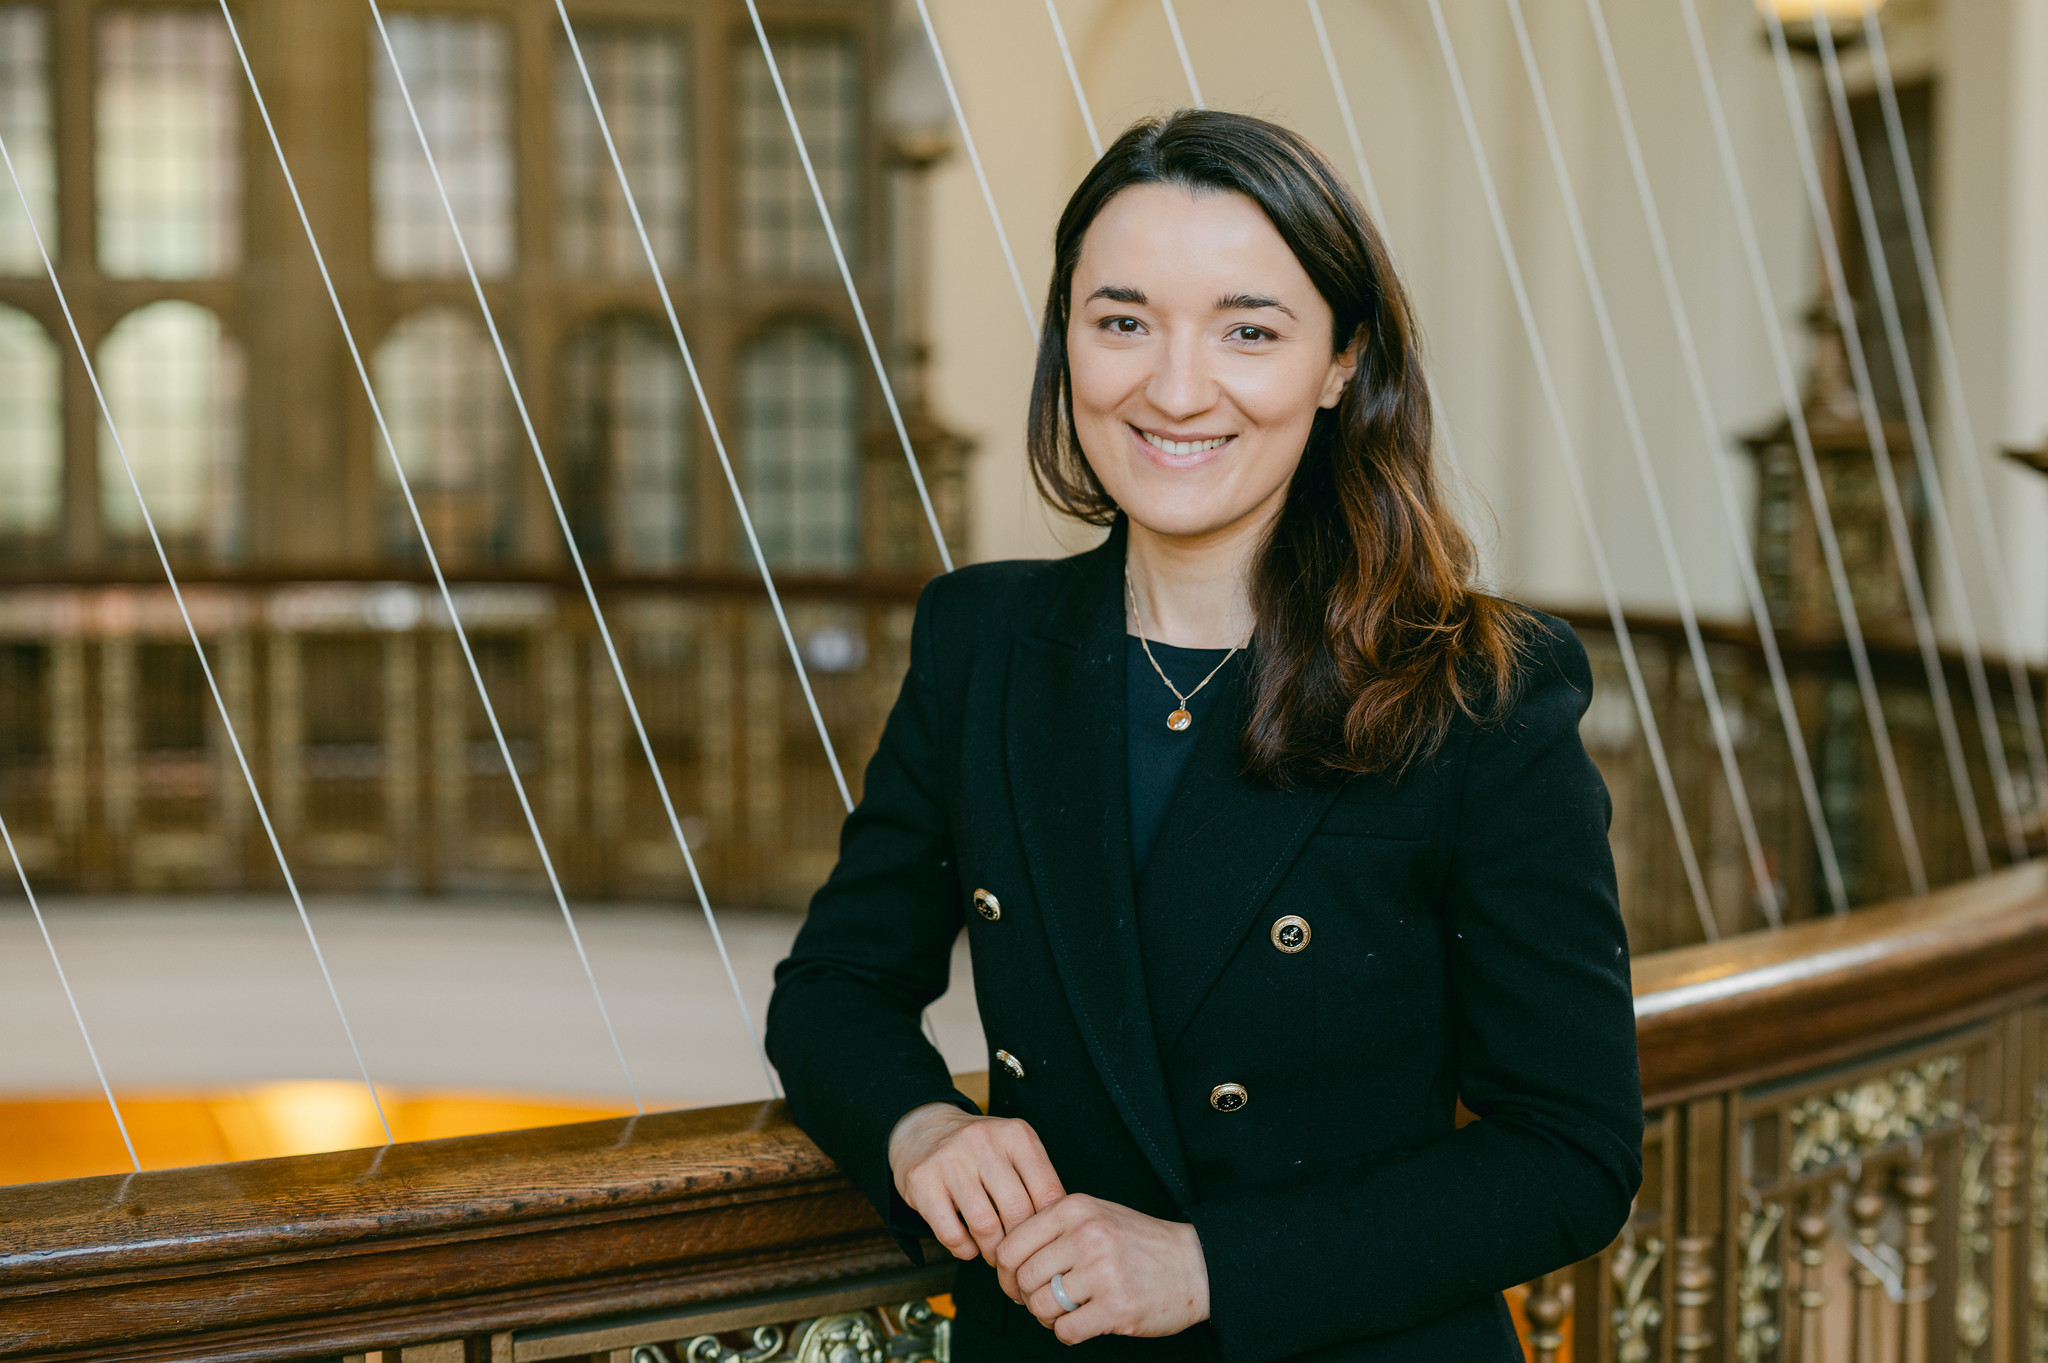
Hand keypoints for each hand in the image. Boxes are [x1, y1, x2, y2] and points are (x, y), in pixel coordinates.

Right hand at [887, 1102, 1064, 1263]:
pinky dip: (964, 1250)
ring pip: (985, 1226)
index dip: (1049, 1228)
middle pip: (1017, 1211)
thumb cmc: (979, 1149)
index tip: (1045, 1244)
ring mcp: (950, 1159)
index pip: (1047, 1193)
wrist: (923, 1129)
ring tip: (994, 1254)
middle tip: (1018, 1257)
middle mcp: (983, 1141)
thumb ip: (1038, 1181)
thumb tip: (1058, 1233)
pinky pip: (951, 1234)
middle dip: (1020, 1244)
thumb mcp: (1014, 1149)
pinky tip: (968, 1245)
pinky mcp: (922, 1180)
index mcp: (1016, 1135)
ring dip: (992, 1252)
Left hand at [995, 1193, 1209, 1342]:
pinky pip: (1065, 1331)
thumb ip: (1054, 1227)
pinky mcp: (1116, 1307)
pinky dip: (1068, 1333)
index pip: (1011, 1245)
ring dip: (1047, 1317)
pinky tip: (1084, 1322)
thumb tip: (1006, 1258)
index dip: (1006, 1272)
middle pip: (1023, 1278)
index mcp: (1075, 1209)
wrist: (1196, 1264)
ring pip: (1041, 1306)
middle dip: (1027, 1297)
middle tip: (1044, 1301)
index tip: (1017, 1283)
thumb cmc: (1141, 1243)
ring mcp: (1102, 1272)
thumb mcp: (1096, 1215)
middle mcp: (1086, 1235)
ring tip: (1067, 1312)